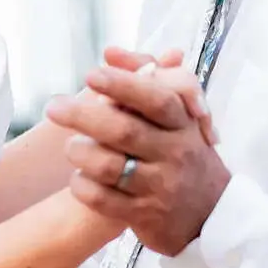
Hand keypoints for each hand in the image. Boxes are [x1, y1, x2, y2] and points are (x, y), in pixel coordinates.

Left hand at [45, 46, 230, 254]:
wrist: (214, 215)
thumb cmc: (185, 154)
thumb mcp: (179, 117)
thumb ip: (146, 80)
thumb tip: (110, 51)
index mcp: (182, 125)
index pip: (155, 99)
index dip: (123, 85)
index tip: (92, 74)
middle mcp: (173, 154)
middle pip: (124, 131)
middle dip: (83, 116)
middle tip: (53, 107)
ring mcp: (159, 187)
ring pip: (110, 167)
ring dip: (81, 153)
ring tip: (71, 147)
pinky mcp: (144, 215)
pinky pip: (103, 200)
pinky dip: (83, 186)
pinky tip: (78, 178)